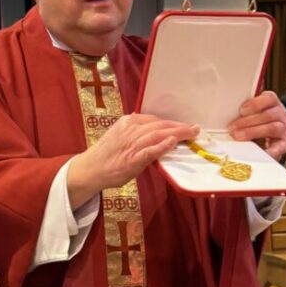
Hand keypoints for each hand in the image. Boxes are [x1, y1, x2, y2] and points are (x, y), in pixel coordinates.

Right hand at [67, 113, 198, 208]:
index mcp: (127, 122)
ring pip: (157, 135)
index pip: (154, 120)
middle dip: (179, 126)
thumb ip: (131, 128)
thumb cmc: (106, 154)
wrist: (91, 169)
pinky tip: (172, 143)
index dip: (171, 123)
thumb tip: (141, 117)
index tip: (184, 126)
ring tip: (191, 134)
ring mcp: (131, 144)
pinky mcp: (131, 159)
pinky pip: (149, 150)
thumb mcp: (117, 134)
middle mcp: (130, 130)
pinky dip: (161, 146)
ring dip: (176, 133)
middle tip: (195, 129)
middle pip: (159, 125)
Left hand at [228, 90, 285, 160]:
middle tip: (232, 128)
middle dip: (247, 122)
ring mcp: (284, 128)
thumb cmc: (255, 121)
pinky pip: (279, 146)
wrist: (270, 138)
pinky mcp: (285, 143)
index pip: (269, 97)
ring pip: (273, 128)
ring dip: (253, 132)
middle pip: (268, 114)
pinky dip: (269, 150)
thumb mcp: (250, 113)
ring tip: (238, 137)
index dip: (255, 103)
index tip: (241, 110)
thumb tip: (222, 114)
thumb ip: (242, 112)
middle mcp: (280, 114)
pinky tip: (259, 151)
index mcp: (271, 103)